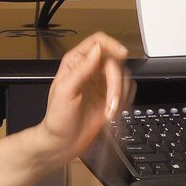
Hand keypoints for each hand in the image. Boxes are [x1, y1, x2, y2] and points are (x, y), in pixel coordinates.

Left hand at [36, 32, 133, 164]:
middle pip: (115, 63)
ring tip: (108, 113)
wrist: (64, 143)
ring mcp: (102, 84)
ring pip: (124, 77)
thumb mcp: (65, 91)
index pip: (98, 42)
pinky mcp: (111, 97)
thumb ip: (81, 69)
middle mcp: (91, 70)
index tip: (122, 54)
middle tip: (111, 103)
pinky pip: (128, 91)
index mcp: (76, 63)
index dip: (112, 45)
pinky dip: (124, 102)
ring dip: (120, 97)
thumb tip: (97, 50)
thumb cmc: (58, 119)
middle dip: (116, 84)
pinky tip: (112, 112)